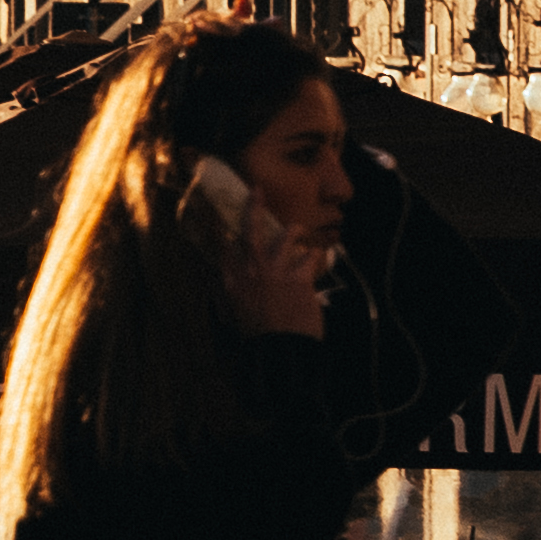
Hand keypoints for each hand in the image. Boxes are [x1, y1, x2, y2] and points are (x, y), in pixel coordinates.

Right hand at [225, 199, 333, 337]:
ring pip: (287, 238)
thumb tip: (225, 285)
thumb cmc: (257, 337)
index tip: (221, 217)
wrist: (281, 348)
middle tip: (258, 190)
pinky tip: (319, 257)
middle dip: (254, 209)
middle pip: (252, 233)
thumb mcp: (235, 317)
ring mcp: (277, 273)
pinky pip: (311, 257)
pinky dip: (316, 257)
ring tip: (298, 228)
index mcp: (233, 283)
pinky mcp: (300, 278)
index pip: (224, 249)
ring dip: (294, 231)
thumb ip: (231, 298)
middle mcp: (253, 272)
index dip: (222, 230)